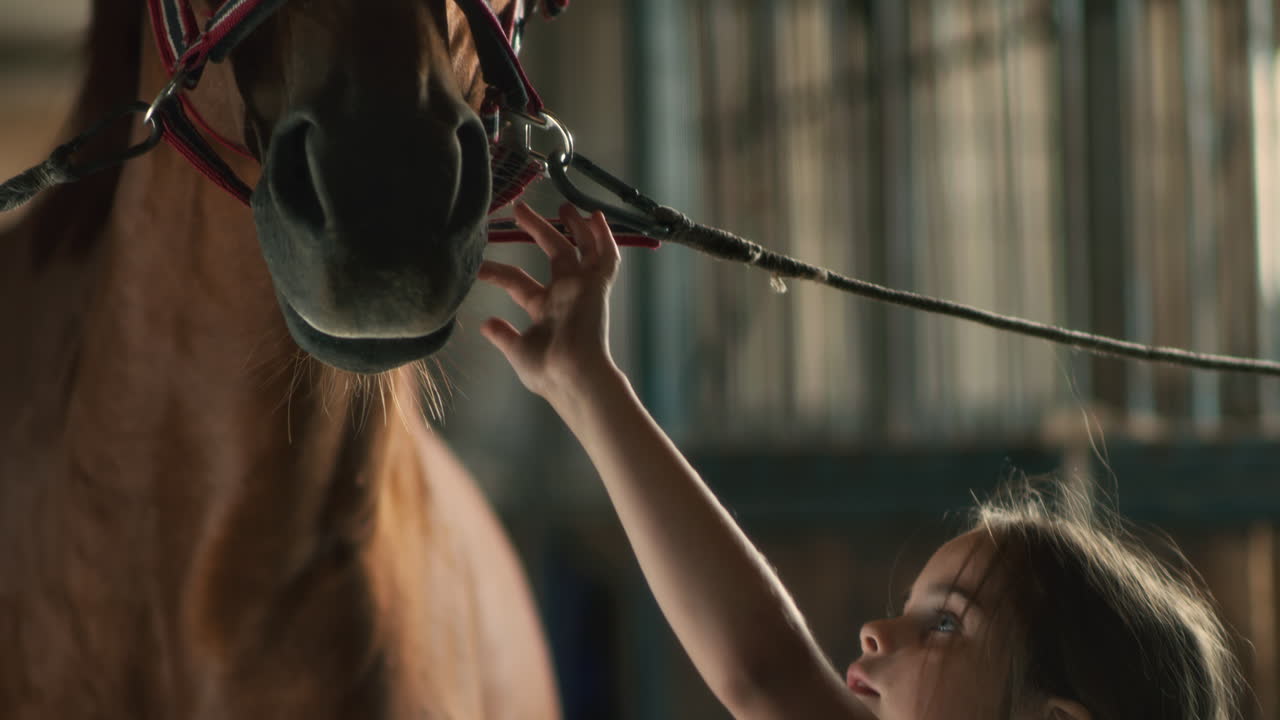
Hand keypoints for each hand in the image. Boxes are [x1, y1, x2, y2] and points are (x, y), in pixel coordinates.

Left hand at [479, 202, 621, 400]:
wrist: (572, 376)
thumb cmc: (547, 370)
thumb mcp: (517, 349)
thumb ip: (503, 335)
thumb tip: (485, 324)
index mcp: (546, 309)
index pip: (518, 281)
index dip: (498, 270)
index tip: (478, 264)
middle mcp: (565, 294)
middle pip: (554, 253)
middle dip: (539, 229)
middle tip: (521, 209)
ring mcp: (582, 288)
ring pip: (582, 248)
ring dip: (574, 226)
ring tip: (564, 204)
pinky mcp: (597, 285)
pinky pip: (606, 257)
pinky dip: (604, 237)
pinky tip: (597, 217)